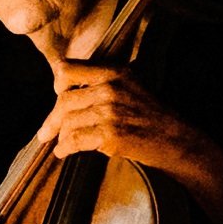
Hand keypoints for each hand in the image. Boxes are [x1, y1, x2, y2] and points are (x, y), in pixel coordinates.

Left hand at [43, 62, 222, 223]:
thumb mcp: (132, 87)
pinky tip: (63, 153)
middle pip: (64, 101)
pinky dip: (65, 148)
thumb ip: (104, 84)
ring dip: (59, 137)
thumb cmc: (154, 118)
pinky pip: (75, 140)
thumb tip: (71, 94)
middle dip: (52, 120)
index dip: (58, 86)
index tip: (57, 98)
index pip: (68, 70)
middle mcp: (111, 88)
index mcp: (114, 72)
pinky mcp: (111, 134)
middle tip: (45, 133)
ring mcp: (110, 111)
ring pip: (68, 122)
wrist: (177, 141)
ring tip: (59, 145)